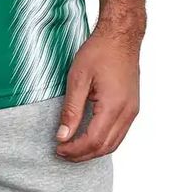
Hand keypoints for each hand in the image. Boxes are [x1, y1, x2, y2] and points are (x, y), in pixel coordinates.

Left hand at [54, 26, 140, 161]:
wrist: (121, 36)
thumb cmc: (99, 51)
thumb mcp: (78, 78)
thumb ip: (71, 109)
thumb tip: (63, 135)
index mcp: (113, 106)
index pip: (94, 141)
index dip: (75, 150)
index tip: (58, 148)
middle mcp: (127, 112)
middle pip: (105, 148)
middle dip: (82, 155)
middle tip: (62, 152)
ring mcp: (132, 111)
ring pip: (114, 144)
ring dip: (93, 151)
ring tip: (73, 148)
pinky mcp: (132, 107)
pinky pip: (119, 133)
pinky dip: (103, 141)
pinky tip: (89, 137)